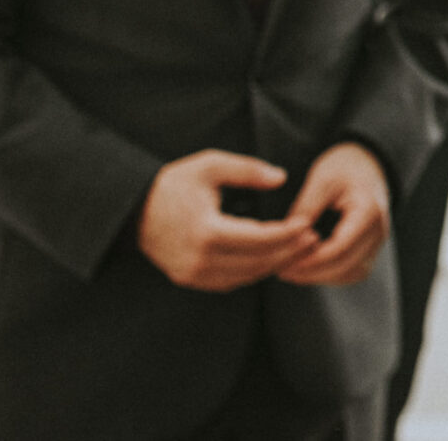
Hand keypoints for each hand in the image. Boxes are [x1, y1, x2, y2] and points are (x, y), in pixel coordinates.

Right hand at [137, 150, 317, 291]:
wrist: (133, 210)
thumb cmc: (174, 184)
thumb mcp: (210, 165)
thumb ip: (247, 170)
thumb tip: (281, 177)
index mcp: (205, 231)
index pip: (258, 239)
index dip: (287, 234)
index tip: (308, 223)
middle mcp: (199, 259)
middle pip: (256, 262)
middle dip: (289, 252)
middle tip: (314, 239)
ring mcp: (192, 274)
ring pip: (246, 276)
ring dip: (275, 264)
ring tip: (300, 248)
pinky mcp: (189, 279)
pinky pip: (231, 281)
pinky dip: (254, 271)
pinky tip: (273, 258)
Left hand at [274, 142, 390, 286]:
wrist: (367, 163)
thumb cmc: (344, 168)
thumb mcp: (321, 180)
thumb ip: (305, 209)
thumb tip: (285, 239)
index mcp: (368, 211)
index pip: (341, 247)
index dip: (312, 260)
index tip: (285, 263)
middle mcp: (378, 230)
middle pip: (346, 265)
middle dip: (312, 272)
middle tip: (281, 270)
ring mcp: (377, 242)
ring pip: (350, 274)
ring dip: (320, 277)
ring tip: (291, 270)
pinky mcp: (369, 249)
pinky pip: (351, 272)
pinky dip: (330, 274)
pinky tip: (308, 268)